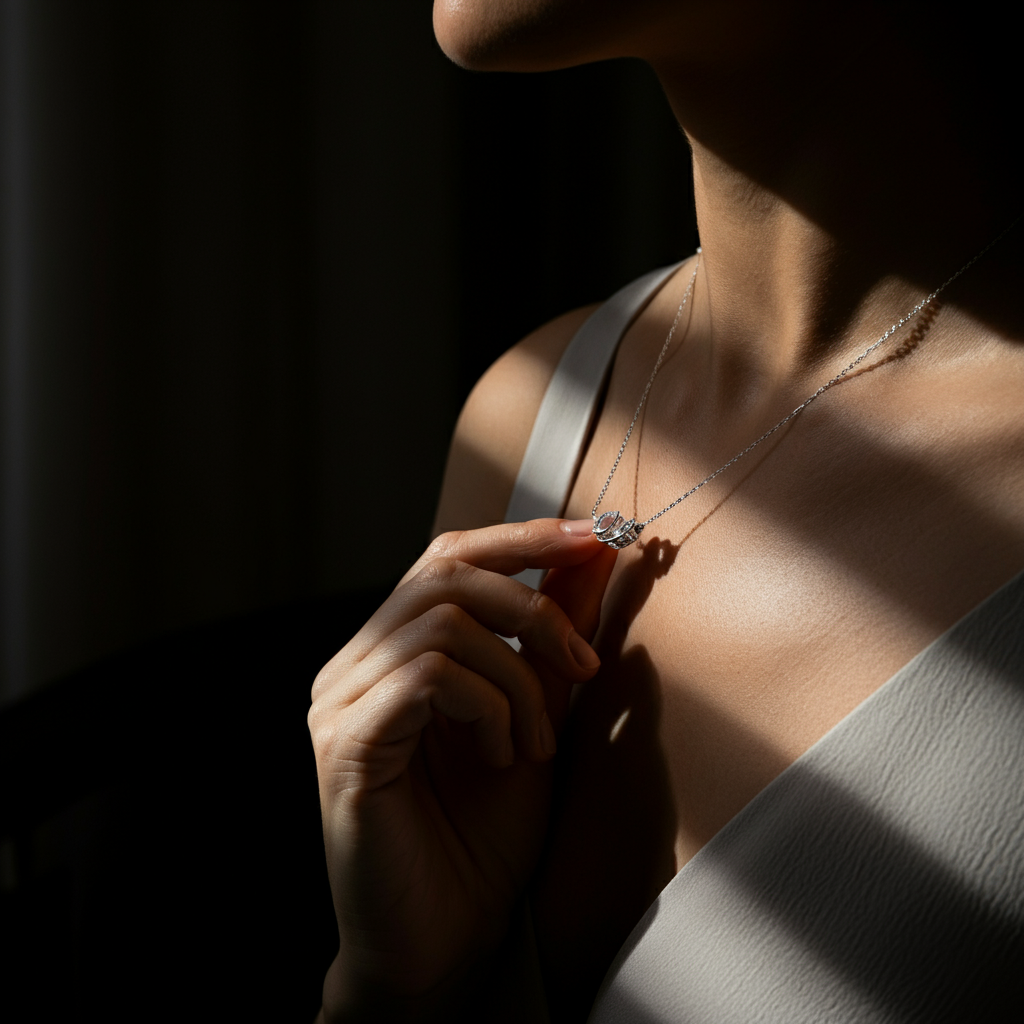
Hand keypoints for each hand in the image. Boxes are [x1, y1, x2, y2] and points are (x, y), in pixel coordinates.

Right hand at [309, 519, 615, 1019]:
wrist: (449, 942)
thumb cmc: (486, 836)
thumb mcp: (538, 718)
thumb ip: (551, 639)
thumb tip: (590, 557)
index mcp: (394, 651)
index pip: (451, 556)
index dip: (521, 536)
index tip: (591, 533)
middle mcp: (356, 664)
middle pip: (445, 570)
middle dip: (532, 601)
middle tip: (583, 663)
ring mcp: (341, 700)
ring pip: (442, 621)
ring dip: (518, 676)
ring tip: (535, 743)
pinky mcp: (344, 742)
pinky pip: (427, 676)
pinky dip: (487, 706)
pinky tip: (501, 755)